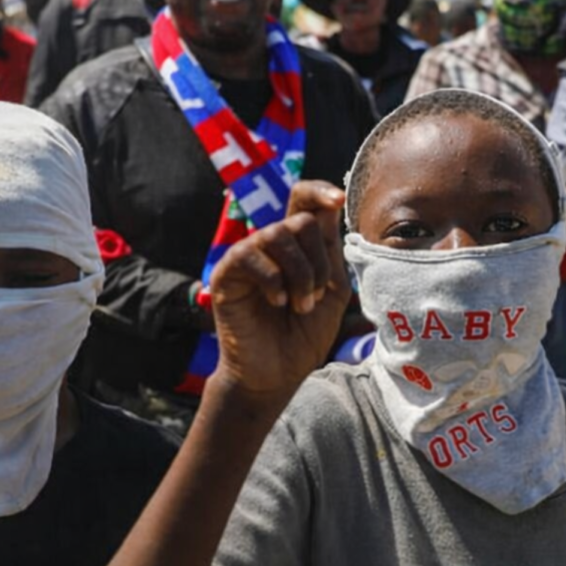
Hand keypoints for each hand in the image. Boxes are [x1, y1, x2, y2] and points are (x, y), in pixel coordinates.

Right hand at [209, 181, 349, 404]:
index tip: (338, 201)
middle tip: (314, 298)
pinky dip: (273, 281)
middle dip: (318, 263)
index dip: (319, 191)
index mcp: (298, 246)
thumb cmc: (305, 335)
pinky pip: (251, 255)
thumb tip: (331, 205)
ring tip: (299, 305)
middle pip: (300, 221)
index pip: (303, 201)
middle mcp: (271, 246)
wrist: (277, 374)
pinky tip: (277, 303)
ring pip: (278, 234)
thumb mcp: (333, 290)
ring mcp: (247, 257)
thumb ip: (331, 250)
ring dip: (300, 274)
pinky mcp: (227, 273)